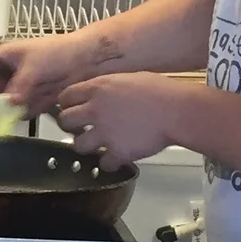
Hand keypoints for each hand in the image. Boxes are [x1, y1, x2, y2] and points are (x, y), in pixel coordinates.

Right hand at [0, 31, 96, 117]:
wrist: (87, 59)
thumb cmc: (60, 50)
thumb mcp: (34, 64)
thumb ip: (19, 85)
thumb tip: (6, 103)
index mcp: (3, 59)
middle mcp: (9, 75)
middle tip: (8, 112)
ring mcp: (22, 88)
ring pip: (8, 107)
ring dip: (17, 110)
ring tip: (35, 99)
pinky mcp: (35, 99)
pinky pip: (25, 112)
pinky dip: (30, 112)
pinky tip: (44, 101)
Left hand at [54, 74, 187, 169]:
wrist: (176, 111)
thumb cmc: (160, 91)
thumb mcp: (128, 78)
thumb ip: (108, 87)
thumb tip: (101, 93)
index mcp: (98, 88)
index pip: (66, 97)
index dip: (67, 104)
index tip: (71, 108)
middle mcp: (95, 110)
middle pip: (65, 121)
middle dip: (70, 126)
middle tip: (80, 129)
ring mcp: (104, 133)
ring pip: (78, 145)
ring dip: (87, 146)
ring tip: (99, 145)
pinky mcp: (117, 152)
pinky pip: (103, 163)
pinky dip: (110, 163)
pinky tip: (118, 157)